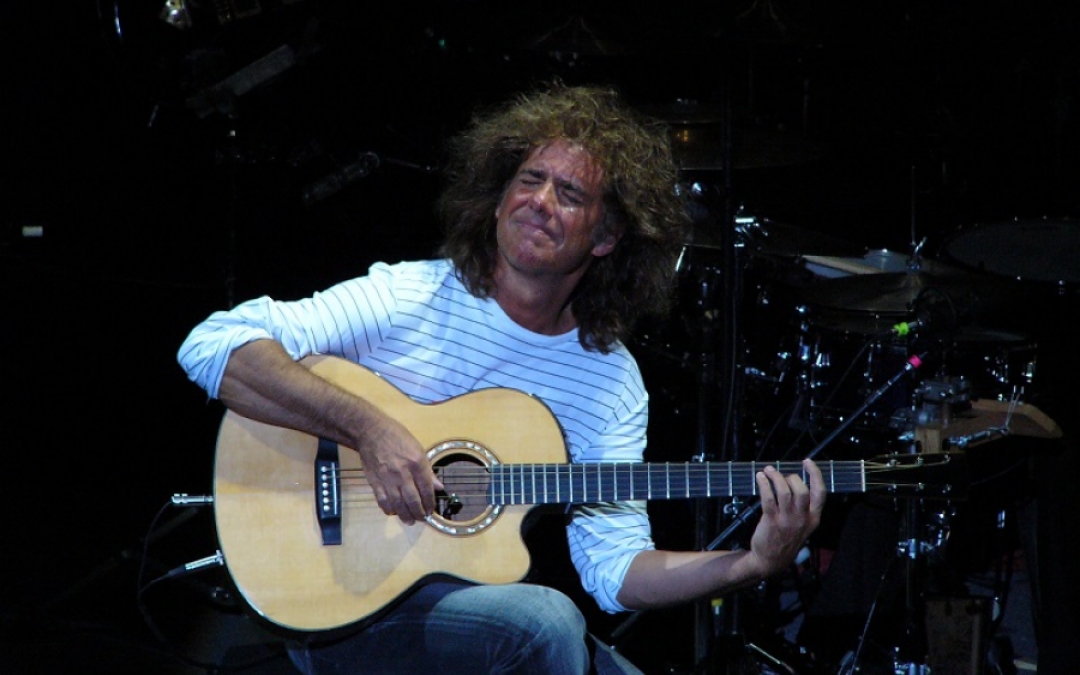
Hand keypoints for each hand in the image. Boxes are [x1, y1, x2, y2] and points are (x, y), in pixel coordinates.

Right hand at [354, 415, 443, 525]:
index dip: (430, 502)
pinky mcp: (375, 482)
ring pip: (398, 504)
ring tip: (410, 521)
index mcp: (416, 462)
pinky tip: (394, 512)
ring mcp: (387, 478)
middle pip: (413, 499)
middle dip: (419, 512)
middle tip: (422, 518)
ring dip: (405, 515)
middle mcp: (403, 472)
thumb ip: (428, 470)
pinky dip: (389, 509)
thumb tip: (438, 486)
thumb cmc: (397, 437)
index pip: (426, 488)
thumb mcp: (418, 448)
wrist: (371, 432)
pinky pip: (383, 501)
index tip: (431, 509)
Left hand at [746, 459, 825, 577]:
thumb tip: (794, 482)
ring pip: (785, 491)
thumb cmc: (786, 540)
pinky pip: (768, 497)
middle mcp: (803, 518)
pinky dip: (764, 484)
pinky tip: (760, 478)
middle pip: (802, 489)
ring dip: (775, 477)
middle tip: (780, 474)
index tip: (807, 462)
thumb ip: (804, 509)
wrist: (770, 561)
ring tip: (767, 471)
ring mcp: (787, 520)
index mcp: (814, 518)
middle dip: (790, 476)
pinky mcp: (771, 521)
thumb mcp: (804, 527)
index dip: (815, 474)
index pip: (820, 493)